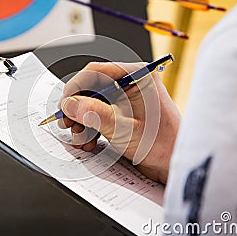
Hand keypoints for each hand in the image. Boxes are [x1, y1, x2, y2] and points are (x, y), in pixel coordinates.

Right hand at [58, 62, 180, 183]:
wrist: (172, 163)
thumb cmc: (162, 144)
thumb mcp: (125, 129)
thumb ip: (96, 115)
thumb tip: (70, 104)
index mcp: (136, 76)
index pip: (96, 72)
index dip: (75, 87)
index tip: (64, 105)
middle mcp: (129, 83)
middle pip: (91, 87)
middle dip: (77, 108)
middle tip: (67, 124)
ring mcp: (124, 98)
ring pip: (91, 102)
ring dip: (81, 120)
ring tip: (80, 137)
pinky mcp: (120, 112)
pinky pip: (97, 114)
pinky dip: (89, 127)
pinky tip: (89, 141)